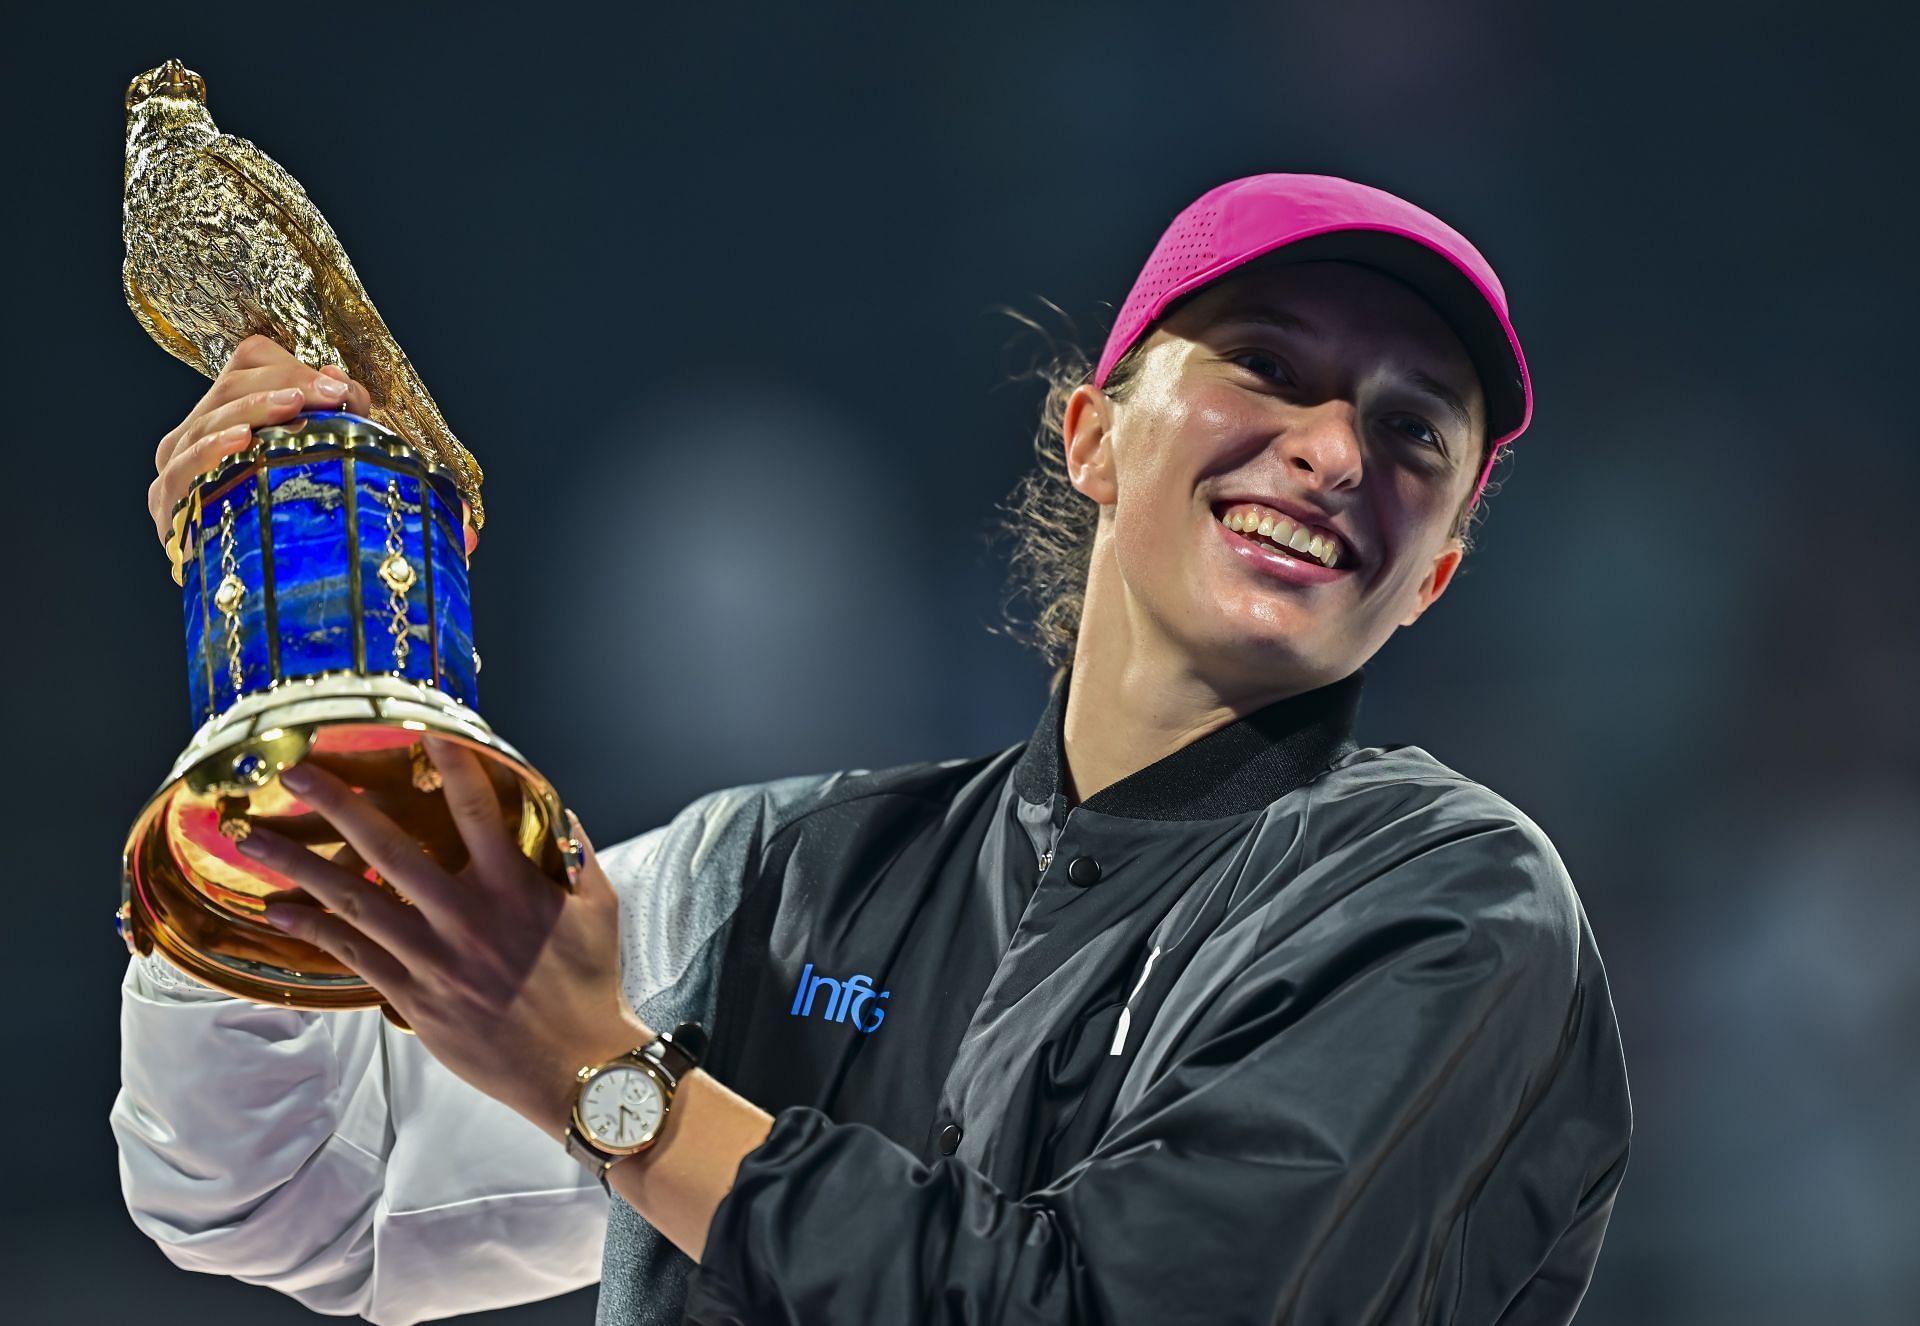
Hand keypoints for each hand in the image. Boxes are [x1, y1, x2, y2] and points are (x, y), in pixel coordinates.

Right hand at [147, 335, 374, 550]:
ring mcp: (177, 464)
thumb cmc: (290, 513)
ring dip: (256, 408)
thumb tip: (338, 378)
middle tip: (330, 395)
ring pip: (210, 419)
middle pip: (232, 385)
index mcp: (229, 410)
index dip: (293, 367)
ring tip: (294, 404)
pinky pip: (185, 466)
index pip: (250, 362)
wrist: (261, 582)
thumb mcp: (322, 455)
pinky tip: (240, 442)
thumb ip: (336, 413)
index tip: (337, 388)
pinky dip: (212, 449)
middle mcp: (196, 430)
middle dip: (286, 384)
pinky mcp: (169, 502)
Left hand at [233, 735, 646, 1134]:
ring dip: (300, 866)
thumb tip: (556, 805)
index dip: (451, 765)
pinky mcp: (413, 996)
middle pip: (390, 850)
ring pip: (354, 901)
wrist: (577, 1068)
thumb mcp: (599, 908)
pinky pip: (352, 954)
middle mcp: (466, 917)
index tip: (422, 729)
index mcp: (515, 888)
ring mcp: (433, 959)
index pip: (477, 811)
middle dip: (339, 805)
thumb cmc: (589, 983)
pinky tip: (277, 909)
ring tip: (255, 838)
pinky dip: (312, 928)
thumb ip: (577, 852)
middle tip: (297, 770)